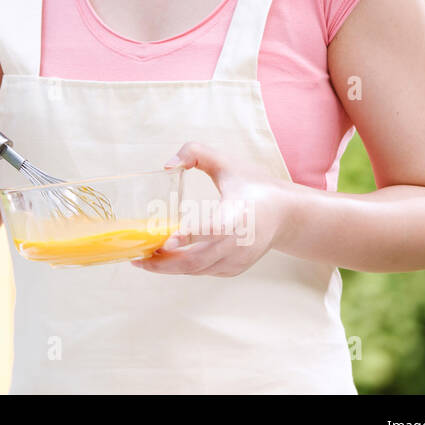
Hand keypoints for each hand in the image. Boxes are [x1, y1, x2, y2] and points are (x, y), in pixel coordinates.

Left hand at [130, 141, 292, 276]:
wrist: (287, 214)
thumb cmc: (253, 186)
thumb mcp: (227, 163)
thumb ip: (196, 153)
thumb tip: (166, 165)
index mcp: (239, 213)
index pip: (214, 228)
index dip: (190, 236)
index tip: (167, 241)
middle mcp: (239, 242)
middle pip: (198, 260)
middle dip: (165, 263)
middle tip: (138, 258)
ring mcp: (237, 259)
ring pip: (198, 270)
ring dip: (170, 268)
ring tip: (144, 260)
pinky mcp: (234, 268)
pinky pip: (204, 272)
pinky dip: (183, 269)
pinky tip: (164, 261)